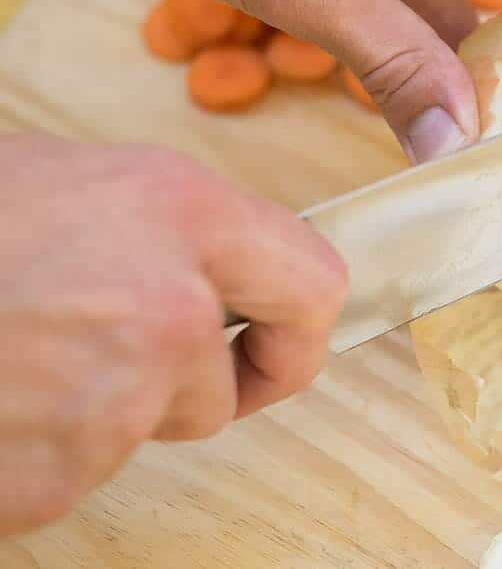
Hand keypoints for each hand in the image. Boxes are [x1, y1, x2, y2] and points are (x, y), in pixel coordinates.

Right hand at [0, 133, 347, 534]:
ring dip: (97, 412)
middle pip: (226, 388)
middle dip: (183, 383)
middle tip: (108, 353)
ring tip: (17, 353)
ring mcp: (113, 401)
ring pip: (144, 432)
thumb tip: (224, 278)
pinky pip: (71, 474)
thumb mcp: (74, 181)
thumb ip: (168, 234)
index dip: (296, 329)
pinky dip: (36, 452)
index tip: (274, 345)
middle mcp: (168, 307)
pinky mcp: (52, 478)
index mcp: (182, 211)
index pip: (314, 287)